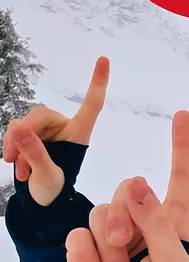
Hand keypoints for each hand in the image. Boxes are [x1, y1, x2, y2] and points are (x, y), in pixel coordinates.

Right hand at [2, 57, 108, 205]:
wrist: (42, 202)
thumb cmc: (54, 191)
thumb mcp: (47, 176)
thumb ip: (35, 153)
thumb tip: (19, 127)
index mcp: (79, 133)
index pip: (91, 104)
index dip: (98, 82)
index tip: (104, 59)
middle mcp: (64, 126)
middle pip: (39, 114)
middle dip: (22, 134)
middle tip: (12, 157)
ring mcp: (46, 130)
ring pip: (23, 122)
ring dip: (15, 144)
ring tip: (19, 169)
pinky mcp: (31, 134)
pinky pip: (15, 130)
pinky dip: (12, 147)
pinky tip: (15, 165)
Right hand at [65, 112, 188, 261]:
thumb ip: (158, 224)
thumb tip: (140, 182)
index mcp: (174, 226)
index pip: (181, 180)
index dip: (182, 148)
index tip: (182, 115)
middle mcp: (142, 226)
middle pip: (129, 189)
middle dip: (123, 215)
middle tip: (126, 248)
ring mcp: (111, 239)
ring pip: (99, 214)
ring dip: (108, 251)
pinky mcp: (84, 254)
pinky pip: (78, 236)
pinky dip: (88, 259)